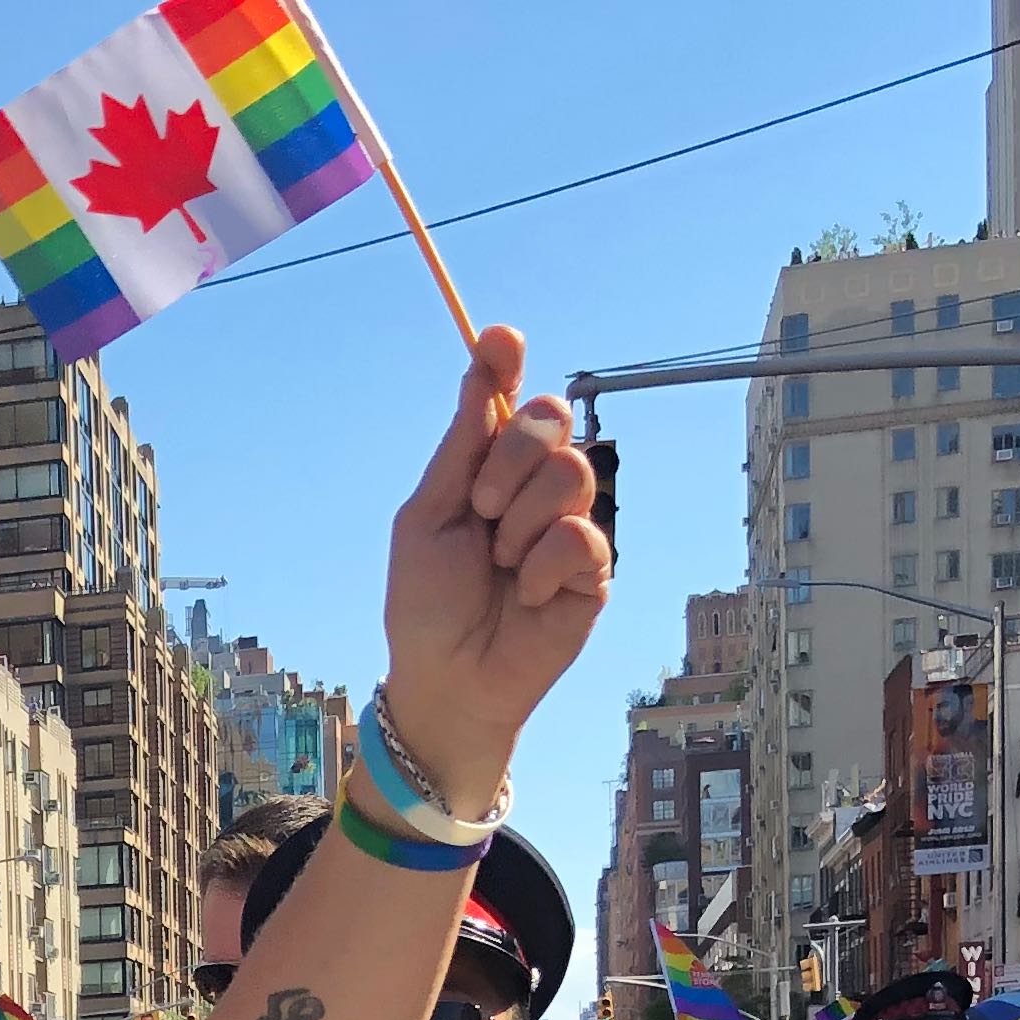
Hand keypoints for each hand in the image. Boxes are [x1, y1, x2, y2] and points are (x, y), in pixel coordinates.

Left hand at [379, 328, 610, 813]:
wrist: (446, 679)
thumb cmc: (426, 605)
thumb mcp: (427, 517)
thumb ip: (462, 444)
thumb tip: (484, 357)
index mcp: (489, 468)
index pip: (510, 398)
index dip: (505, 363)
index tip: (500, 339)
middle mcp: (534, 487)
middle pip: (550, 420)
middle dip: (507, 464)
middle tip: (480, 514)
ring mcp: (569, 523)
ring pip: (572, 472)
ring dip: (521, 524)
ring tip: (500, 566)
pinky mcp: (594, 568)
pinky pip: (581, 534)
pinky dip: (540, 567)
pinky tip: (524, 596)